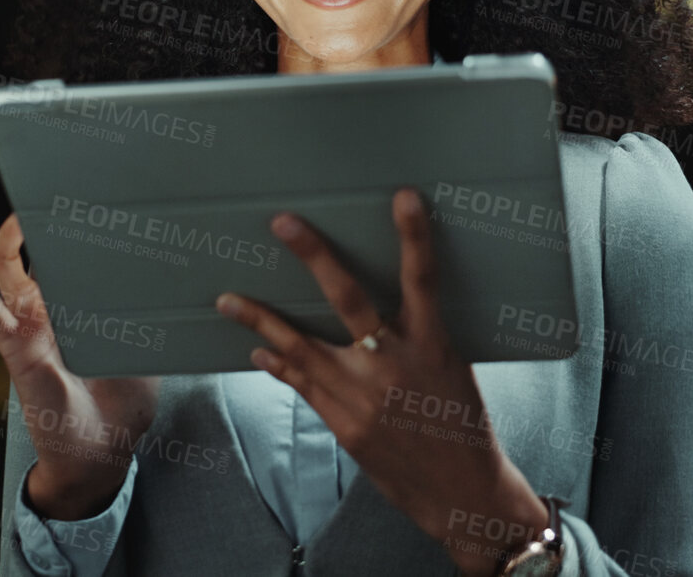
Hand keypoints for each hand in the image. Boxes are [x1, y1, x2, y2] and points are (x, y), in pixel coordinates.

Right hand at [0, 213, 160, 519]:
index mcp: (78, 311)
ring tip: (18, 211)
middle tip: (53, 191)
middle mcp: (49, 313)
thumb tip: (176, 282)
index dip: (72, 231)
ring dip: (9, 240)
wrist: (99, 456)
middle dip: (40, 223)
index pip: (69, 260)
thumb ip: (149, 319)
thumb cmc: (121, 408)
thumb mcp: (146, 353)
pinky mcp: (16, 348)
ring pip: (9, 273)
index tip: (91, 199)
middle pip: (36, 256)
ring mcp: (28, 328)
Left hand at [215, 188, 550, 575]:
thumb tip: (384, 309)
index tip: (404, 198)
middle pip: (349, 300)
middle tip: (283, 223)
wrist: (463, 494)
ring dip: (261, 320)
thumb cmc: (465, 429)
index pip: (424, 280)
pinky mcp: (345, 425)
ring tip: (227, 299)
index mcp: (433, 346)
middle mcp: (394, 366)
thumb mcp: (453, 372)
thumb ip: (419, 337)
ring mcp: (364, 397)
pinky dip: (278, 364)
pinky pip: (302, 386)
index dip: (415, 237)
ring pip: (302, 347)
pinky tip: (257, 350)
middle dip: (315, 257)